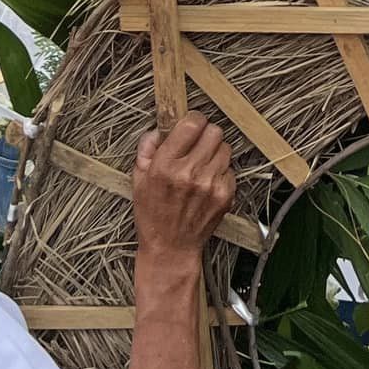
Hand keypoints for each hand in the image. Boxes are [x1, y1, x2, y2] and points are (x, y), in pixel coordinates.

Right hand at [131, 114, 234, 260]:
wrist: (170, 248)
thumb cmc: (152, 213)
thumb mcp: (138, 179)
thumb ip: (147, 148)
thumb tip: (160, 128)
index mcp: (165, 165)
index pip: (193, 123)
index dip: (192, 121)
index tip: (189, 127)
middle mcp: (190, 173)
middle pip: (214, 131)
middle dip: (205, 135)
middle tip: (197, 146)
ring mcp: (210, 184)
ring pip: (225, 148)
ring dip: (215, 153)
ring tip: (201, 166)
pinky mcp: (225, 195)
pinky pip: (231, 169)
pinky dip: (221, 172)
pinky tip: (207, 183)